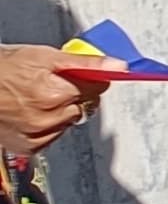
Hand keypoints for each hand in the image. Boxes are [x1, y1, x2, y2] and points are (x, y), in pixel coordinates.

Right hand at [0, 44, 110, 166]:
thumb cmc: (3, 68)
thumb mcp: (45, 57)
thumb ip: (87, 64)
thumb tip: (120, 66)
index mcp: (54, 95)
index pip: (96, 88)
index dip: (90, 78)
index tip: (82, 74)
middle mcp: (47, 120)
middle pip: (84, 106)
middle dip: (76, 94)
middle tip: (52, 83)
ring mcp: (37, 136)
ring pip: (69, 121)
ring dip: (62, 111)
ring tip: (37, 97)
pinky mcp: (28, 147)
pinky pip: (53, 135)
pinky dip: (48, 125)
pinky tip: (31, 112)